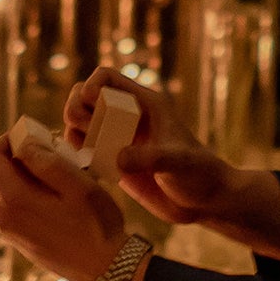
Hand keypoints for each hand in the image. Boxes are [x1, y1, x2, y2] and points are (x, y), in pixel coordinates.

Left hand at [0, 132, 127, 280]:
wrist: (106, 271)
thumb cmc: (96, 226)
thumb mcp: (77, 185)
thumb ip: (46, 161)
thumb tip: (23, 144)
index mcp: (13, 201)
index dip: (7, 139)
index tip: (34, 135)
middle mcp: (4, 217)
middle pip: (2, 173)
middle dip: (26, 158)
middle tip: (61, 155)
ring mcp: (11, 231)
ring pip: (12, 189)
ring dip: (34, 178)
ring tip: (67, 179)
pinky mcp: (20, 240)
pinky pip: (20, 207)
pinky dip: (36, 195)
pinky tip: (64, 201)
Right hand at [63, 66, 279, 258]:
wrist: (206, 202)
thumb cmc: (200, 175)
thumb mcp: (178, 162)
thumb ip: (150, 157)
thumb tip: (117, 158)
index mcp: (145, 104)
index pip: (106, 77)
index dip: (92, 85)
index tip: (92, 103)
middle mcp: (127, 118)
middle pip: (86, 97)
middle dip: (77, 108)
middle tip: (87, 130)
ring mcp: (119, 140)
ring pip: (81, 123)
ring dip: (74, 131)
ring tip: (85, 148)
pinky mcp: (113, 162)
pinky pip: (85, 149)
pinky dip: (77, 152)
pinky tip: (85, 164)